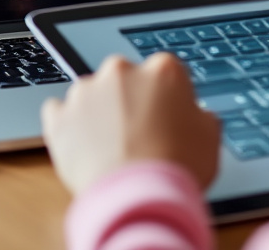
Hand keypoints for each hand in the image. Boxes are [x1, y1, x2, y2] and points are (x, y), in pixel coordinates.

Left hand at [41, 53, 220, 195]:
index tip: (166, 117)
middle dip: (130, 99)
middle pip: (125, 79)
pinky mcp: (58, 116)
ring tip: (111, 146)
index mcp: (162, 70)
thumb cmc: (176, 167)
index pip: (164, 73)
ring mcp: (86, 92)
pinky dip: (69, 125)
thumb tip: (194, 114)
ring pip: (92, 94)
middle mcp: (121, 71)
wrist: (137, 198)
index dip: (167, 98)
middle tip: (139, 133)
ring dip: (99, 112)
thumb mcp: (210, 136)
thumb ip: (199, 114)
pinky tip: (84, 146)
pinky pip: (59, 113)